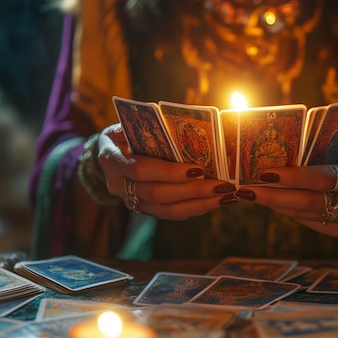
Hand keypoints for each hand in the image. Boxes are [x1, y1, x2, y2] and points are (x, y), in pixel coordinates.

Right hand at [96, 123, 236, 219]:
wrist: (110, 151)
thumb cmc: (126, 131)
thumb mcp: (131, 123)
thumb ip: (152, 125)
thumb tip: (188, 123)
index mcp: (112, 159)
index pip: (141, 170)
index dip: (169, 171)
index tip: (198, 168)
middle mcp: (118, 185)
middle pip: (158, 193)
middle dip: (193, 190)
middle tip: (222, 185)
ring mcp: (131, 201)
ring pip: (168, 209)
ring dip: (201, 203)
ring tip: (227, 196)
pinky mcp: (146, 209)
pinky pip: (173, 214)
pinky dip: (197, 208)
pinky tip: (218, 201)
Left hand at [234, 133, 337, 236]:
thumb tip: (297, 132)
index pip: (329, 178)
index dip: (297, 175)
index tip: (267, 170)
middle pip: (313, 202)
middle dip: (276, 196)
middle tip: (247, 188)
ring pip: (308, 214)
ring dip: (276, 204)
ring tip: (249, 192)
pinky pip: (310, 222)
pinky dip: (288, 211)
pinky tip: (269, 200)